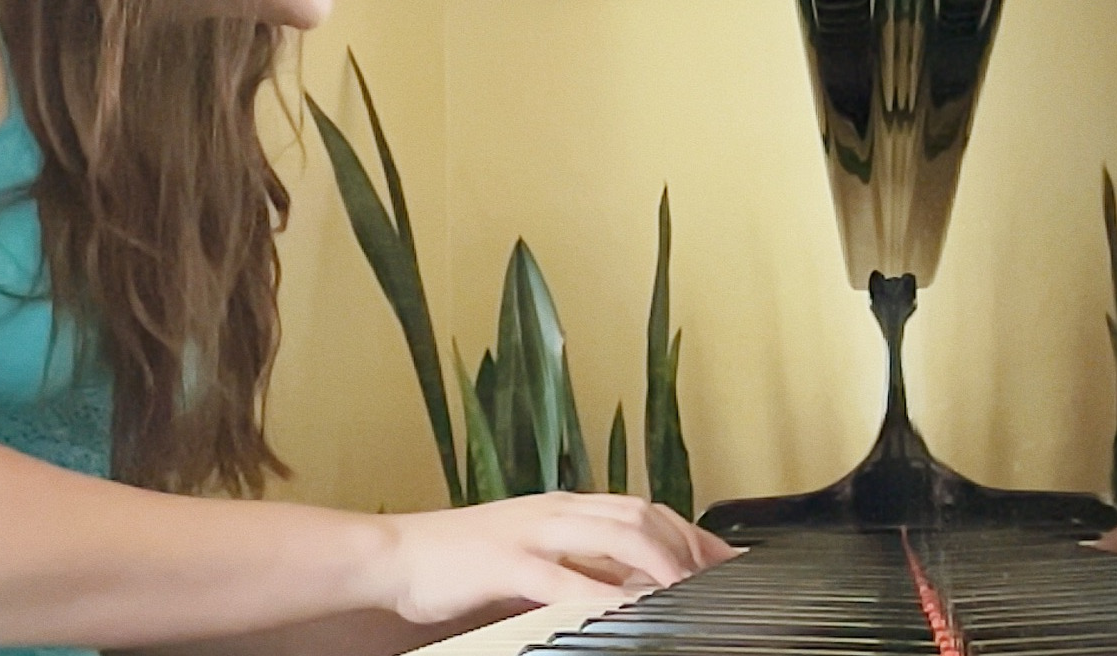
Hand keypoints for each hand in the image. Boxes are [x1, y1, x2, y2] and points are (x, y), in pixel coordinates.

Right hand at [381, 492, 737, 624]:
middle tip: (719, 577)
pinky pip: (561, 576)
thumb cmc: (457, 562)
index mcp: (562, 507)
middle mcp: (555, 511)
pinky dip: (599, 592)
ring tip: (686, 590)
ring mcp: (531, 532)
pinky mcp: (505, 562)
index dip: (688, 532)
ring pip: (612, 533)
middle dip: (686, 545)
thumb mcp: (528, 557)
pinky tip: (623, 610)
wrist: (392, 556)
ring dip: (657, 561)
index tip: (724, 560)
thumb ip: (574, 565)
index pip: (641, 508)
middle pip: (639, 514)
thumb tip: (626, 586)